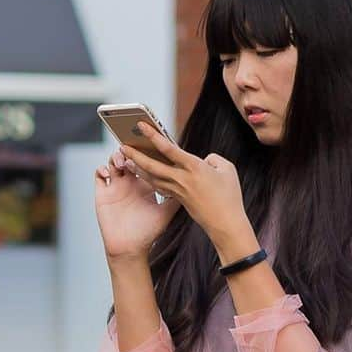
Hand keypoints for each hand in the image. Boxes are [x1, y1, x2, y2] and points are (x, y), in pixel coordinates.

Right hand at [95, 139, 179, 260]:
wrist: (131, 249)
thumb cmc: (148, 233)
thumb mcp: (166, 212)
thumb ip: (177, 197)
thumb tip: (192, 184)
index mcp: (144, 183)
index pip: (145, 160)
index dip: (146, 151)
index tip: (150, 141)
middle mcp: (130, 182)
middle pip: (128, 156)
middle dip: (130, 149)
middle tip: (134, 146)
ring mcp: (115, 187)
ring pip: (113, 161)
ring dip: (116, 157)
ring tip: (123, 162)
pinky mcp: (103, 194)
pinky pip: (99, 175)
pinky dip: (102, 169)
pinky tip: (109, 173)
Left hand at [119, 121, 255, 255]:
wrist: (225, 225)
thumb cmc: (230, 196)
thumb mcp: (227, 170)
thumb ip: (212, 160)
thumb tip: (202, 161)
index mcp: (194, 168)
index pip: (169, 149)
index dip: (154, 136)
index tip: (141, 126)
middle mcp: (182, 180)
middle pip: (153, 166)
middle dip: (136, 156)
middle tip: (121, 146)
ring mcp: (179, 191)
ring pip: (153, 178)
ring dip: (139, 168)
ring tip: (127, 159)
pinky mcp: (179, 200)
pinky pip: (160, 187)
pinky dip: (151, 179)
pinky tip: (144, 174)